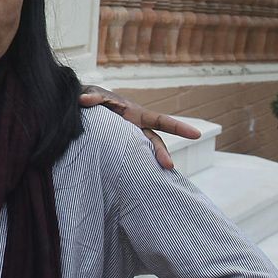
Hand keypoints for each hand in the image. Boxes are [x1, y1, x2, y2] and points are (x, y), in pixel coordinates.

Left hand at [80, 86, 200, 170]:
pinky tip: (133, 184)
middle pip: (153, 142)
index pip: (160, 121)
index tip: (196, 134)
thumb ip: (92, 97)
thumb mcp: (93, 93)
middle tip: (168, 166)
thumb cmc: (92, 98)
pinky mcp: (116, 149)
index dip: (178, 127)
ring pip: (141, 154)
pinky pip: (125, 160)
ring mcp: (126, 140)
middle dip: (162, 153)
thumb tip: (84, 100)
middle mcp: (135, 129)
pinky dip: (130, 170)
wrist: (81, 108)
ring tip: (153, 180)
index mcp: (135, 114)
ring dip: (148, 164)